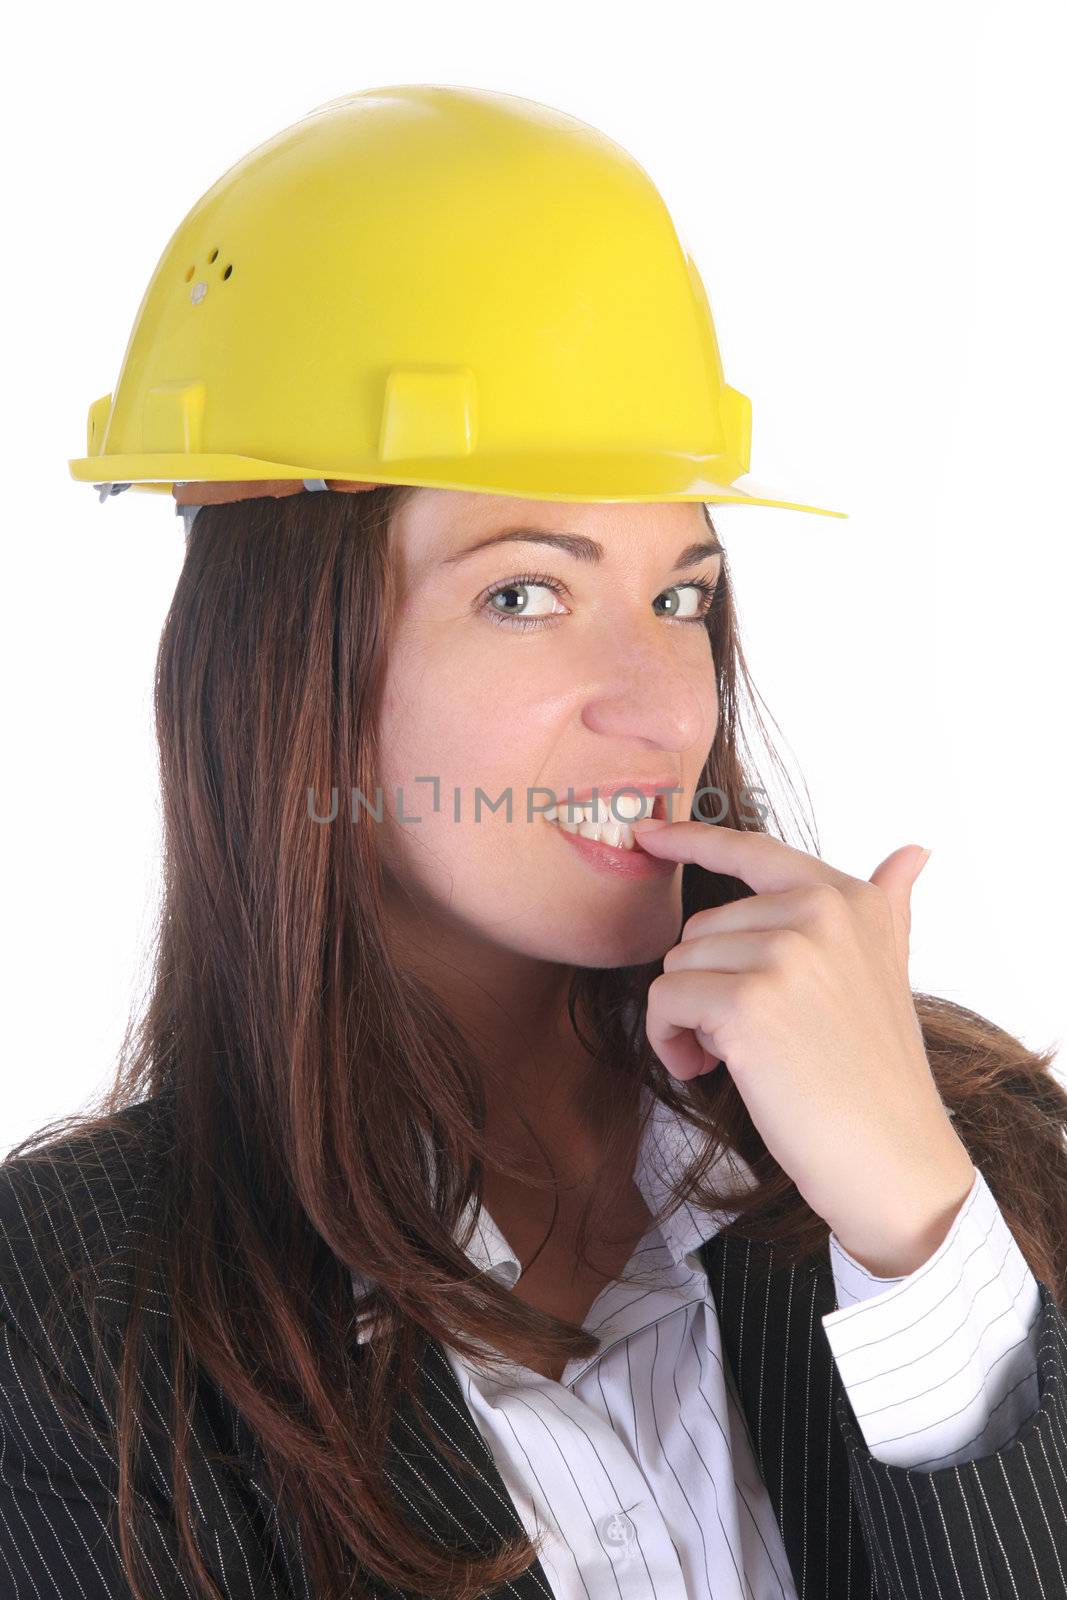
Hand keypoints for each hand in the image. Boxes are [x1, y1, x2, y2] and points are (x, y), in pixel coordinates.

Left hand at [630, 818, 975, 1273]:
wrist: (892, 1157)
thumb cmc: (876, 1073)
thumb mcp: (890, 970)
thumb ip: (889, 906)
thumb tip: (914, 851)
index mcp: (849, 899)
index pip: (753, 851)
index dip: (692, 838)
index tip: (648, 832)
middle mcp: (821, 913)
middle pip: (700, 926)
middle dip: (707, 983)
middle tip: (753, 1035)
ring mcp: (786, 955)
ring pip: (677, 965)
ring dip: (689, 1018)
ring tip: (741, 1055)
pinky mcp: (747, 1004)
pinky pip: (664, 1001)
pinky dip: (669, 1041)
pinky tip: (706, 1070)